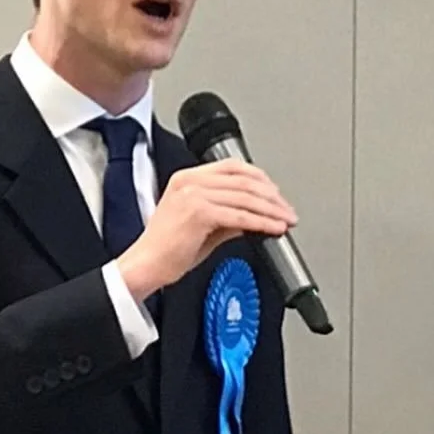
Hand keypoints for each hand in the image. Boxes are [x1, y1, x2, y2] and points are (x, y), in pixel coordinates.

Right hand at [117, 159, 296, 298]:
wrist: (146, 265)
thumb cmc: (167, 250)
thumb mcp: (202, 227)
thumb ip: (227, 218)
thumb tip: (252, 219)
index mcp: (187, 179)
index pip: (232, 167)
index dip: (259, 178)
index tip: (276, 194)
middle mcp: (190, 182)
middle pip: (243, 181)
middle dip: (272, 197)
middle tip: (287, 210)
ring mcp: (194, 195)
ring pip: (245, 198)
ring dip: (271, 210)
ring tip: (286, 221)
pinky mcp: (199, 213)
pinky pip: (240, 216)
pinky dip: (261, 222)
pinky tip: (273, 229)